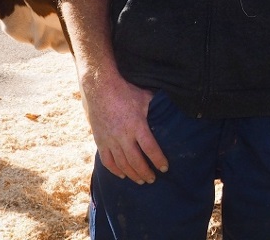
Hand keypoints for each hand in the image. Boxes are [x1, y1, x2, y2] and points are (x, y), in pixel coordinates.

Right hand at [78, 68, 167, 183]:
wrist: (100, 88)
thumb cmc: (125, 91)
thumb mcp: (145, 98)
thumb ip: (156, 108)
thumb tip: (170, 110)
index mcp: (137, 126)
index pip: (150, 148)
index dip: (158, 160)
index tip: (165, 168)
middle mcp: (123, 136)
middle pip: (136, 161)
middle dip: (146, 172)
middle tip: (153, 179)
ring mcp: (110, 140)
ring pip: (122, 164)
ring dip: (132, 174)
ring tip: (140, 180)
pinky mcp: (100, 141)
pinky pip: (107, 161)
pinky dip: (115, 170)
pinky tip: (122, 175)